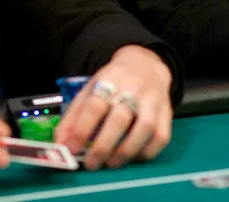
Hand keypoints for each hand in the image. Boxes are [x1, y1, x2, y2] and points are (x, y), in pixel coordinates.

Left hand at [53, 45, 173, 169]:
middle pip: (120, 119)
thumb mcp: (89, 90)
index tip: (70, 149)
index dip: (81, 129)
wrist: (146, 65)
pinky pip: (161, 137)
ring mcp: (153, 100)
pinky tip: (132, 158)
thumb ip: (74, 116)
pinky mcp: (167, 112)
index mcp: (108, 79)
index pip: (94, 105)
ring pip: (144, 128)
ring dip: (126, 151)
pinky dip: (146, 152)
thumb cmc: (112, 82)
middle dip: (103, 146)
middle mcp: (133, 88)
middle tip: (91, 164)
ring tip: (111, 164)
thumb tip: (61, 144)